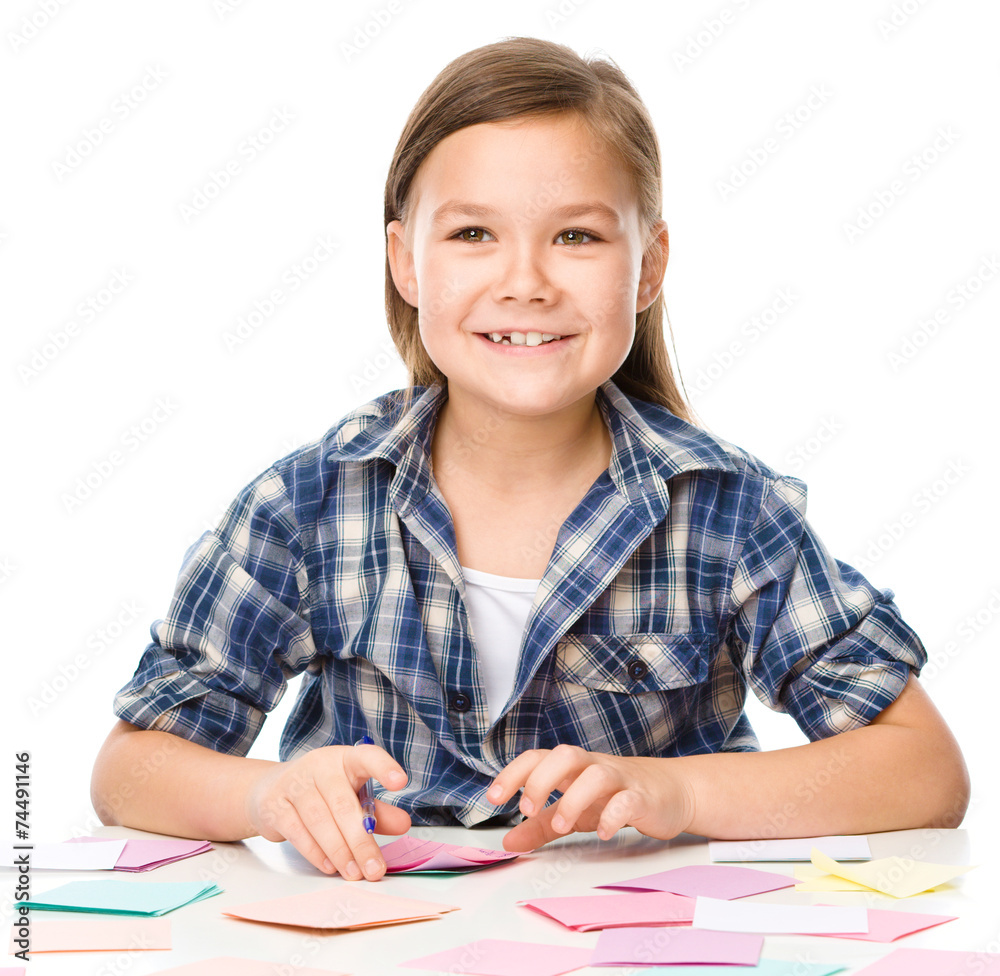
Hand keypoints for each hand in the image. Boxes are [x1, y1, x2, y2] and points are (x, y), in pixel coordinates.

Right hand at [244, 743, 409, 880]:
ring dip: (339, 851)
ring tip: (354, 873)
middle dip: (361, 841)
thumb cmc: (321, 793)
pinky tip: (329, 866)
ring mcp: (294, 784)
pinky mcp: (274, 805)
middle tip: (375, 869)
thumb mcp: (351, 795)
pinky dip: (315, 852)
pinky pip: (297, 832)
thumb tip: (403, 824)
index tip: (400, 781)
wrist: (269, 789)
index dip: (383, 767)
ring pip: (320, 821)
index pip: (366, 756)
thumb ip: (377, 811)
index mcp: (345, 759)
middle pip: (343, 804)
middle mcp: (319, 766)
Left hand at [486, 744, 695, 851]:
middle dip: (541, 779)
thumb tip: (508, 842)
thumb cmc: (617, 797)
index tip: (493, 797)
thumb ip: (541, 825)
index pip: (538, 757)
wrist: (673, 792)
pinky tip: (603, 832)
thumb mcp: (574, 811)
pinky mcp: (643, 798)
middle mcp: (594, 767)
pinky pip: (629, 800)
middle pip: (565, 755)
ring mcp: (621, 780)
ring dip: (574, 799)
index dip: (513, 773)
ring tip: (560, 825)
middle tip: (526, 809)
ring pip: (596, 774)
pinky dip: (613, 816)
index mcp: (573, 768)